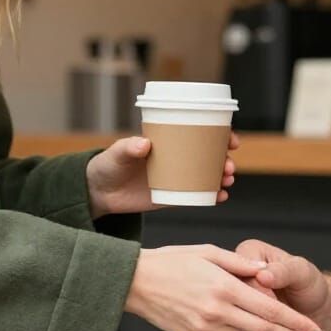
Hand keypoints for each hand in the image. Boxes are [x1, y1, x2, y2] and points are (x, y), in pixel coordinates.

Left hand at [86, 132, 239, 217]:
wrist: (99, 192)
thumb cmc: (108, 165)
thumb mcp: (116, 153)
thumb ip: (128, 147)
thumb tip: (144, 144)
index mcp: (168, 141)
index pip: (200, 133)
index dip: (221, 134)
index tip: (231, 139)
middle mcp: (177, 158)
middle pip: (210, 155)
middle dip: (225, 159)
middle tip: (228, 166)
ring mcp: (177, 177)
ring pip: (208, 175)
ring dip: (223, 176)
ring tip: (226, 179)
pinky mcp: (173, 197)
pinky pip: (198, 196)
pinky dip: (212, 196)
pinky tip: (221, 196)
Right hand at [125, 244, 325, 330]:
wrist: (134, 283)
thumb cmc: (171, 261)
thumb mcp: (209, 252)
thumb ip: (241, 264)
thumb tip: (266, 272)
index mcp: (223, 288)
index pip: (270, 311)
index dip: (297, 323)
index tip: (315, 330)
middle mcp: (216, 312)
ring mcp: (205, 328)